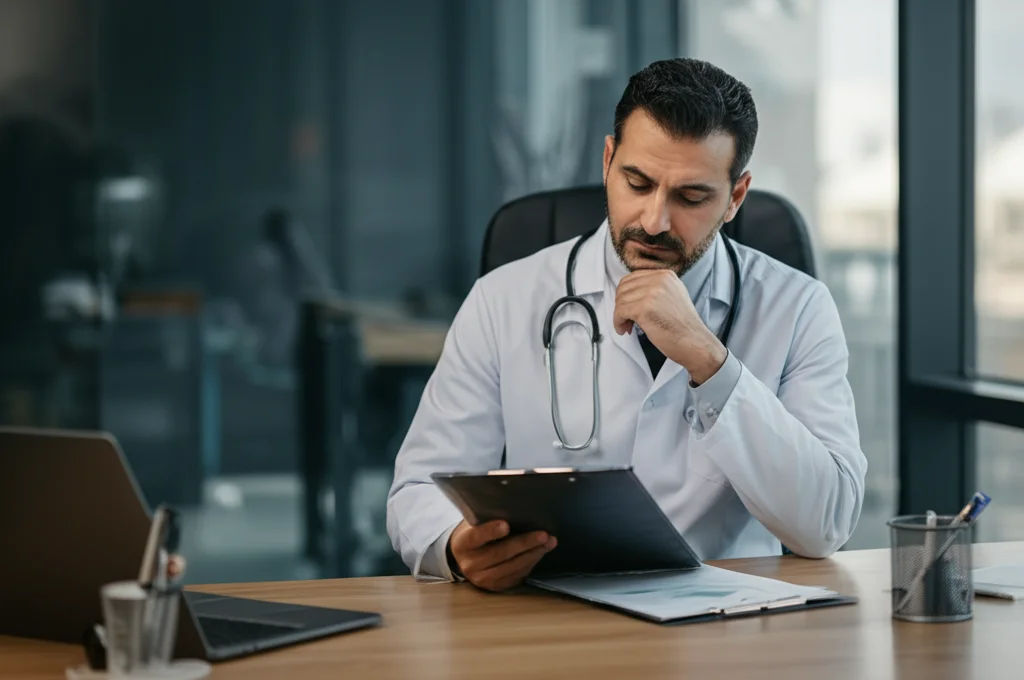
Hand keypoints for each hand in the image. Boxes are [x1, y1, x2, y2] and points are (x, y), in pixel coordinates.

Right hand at [448, 520, 556, 591]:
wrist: (465, 557)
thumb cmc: (475, 532)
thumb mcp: (475, 522)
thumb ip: (489, 518)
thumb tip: (517, 510)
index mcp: (462, 543)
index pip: (476, 537)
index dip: (490, 531)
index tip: (506, 525)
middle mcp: (470, 564)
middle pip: (500, 553)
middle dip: (524, 543)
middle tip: (543, 535)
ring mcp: (482, 578)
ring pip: (512, 567)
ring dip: (533, 554)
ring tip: (549, 542)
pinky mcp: (495, 587)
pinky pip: (517, 575)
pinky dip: (531, 563)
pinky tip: (540, 552)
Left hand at [613, 270, 726, 384]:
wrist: (695, 343)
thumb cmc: (683, 326)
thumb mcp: (673, 296)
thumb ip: (655, 289)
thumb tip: (631, 293)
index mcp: (666, 275)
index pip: (632, 278)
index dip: (625, 294)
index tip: (627, 307)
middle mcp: (659, 280)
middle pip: (624, 288)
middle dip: (620, 305)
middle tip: (626, 318)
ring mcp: (652, 293)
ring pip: (620, 300)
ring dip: (619, 315)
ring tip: (628, 326)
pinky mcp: (645, 308)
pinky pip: (620, 312)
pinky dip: (618, 322)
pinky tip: (625, 329)